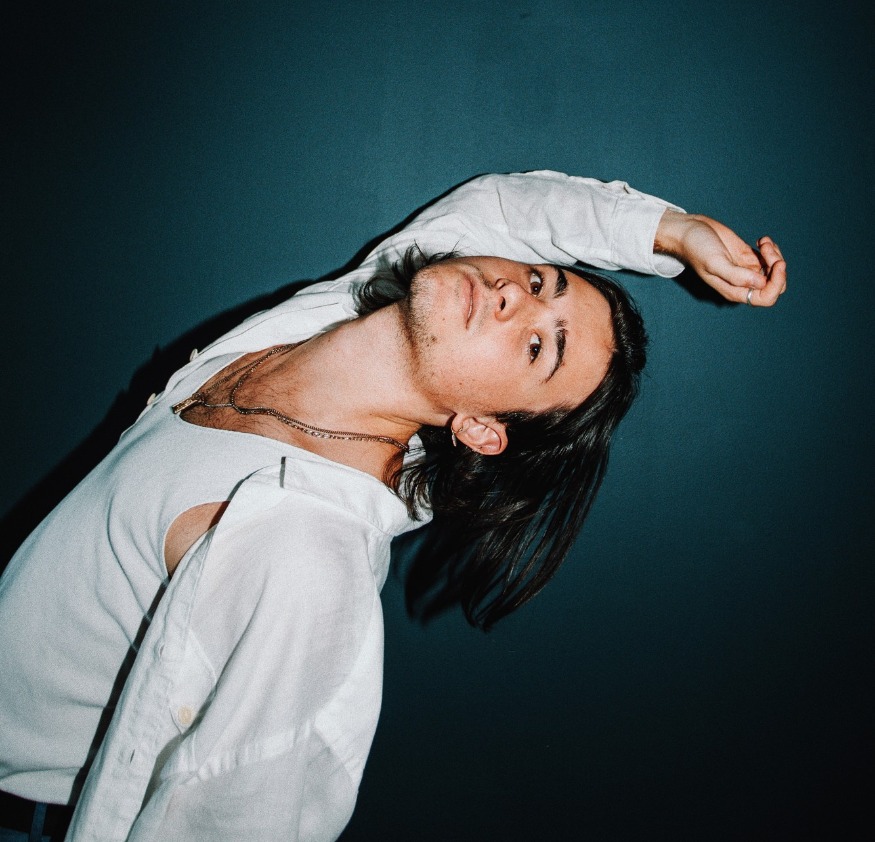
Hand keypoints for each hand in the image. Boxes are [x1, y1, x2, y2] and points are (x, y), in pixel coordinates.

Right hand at [655, 210, 786, 305]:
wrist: (689, 232)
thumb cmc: (697, 249)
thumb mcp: (715, 263)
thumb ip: (736, 276)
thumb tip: (761, 283)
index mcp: (735, 291)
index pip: (766, 297)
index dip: (777, 283)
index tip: (777, 263)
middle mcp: (742, 283)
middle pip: (774, 285)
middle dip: (777, 267)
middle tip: (766, 250)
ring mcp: (746, 270)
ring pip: (774, 271)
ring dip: (775, 255)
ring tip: (763, 242)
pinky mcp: (748, 257)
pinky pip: (769, 258)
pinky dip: (771, 248)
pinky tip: (761, 240)